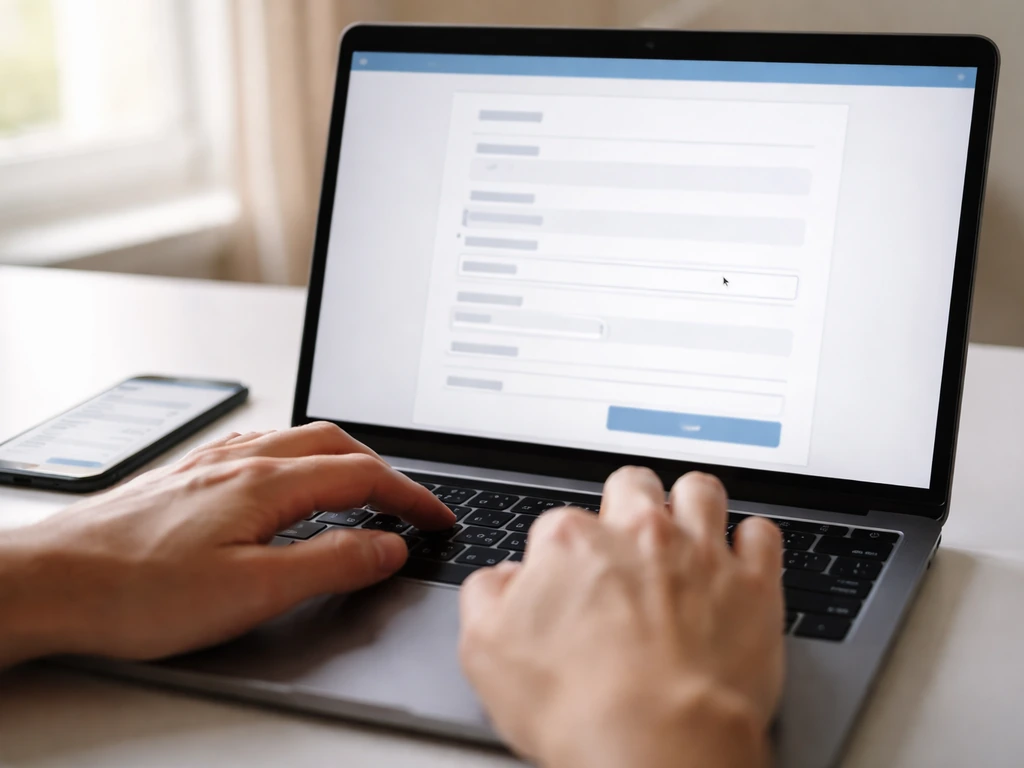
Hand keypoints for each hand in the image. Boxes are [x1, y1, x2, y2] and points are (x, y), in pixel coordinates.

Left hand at [0, 422, 453, 667]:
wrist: (49, 581)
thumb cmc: (136, 590)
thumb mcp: (253, 590)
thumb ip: (331, 563)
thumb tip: (388, 546)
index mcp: (268, 483)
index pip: (364, 477)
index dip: (411, 497)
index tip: (437, 519)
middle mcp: (243, 461)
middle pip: (336, 446)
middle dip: (384, 471)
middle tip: (409, 504)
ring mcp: (212, 464)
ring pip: (298, 442)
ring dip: (343, 460)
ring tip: (362, 489)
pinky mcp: (188, 478)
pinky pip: (261, 449)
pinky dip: (299, 459)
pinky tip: (285, 480)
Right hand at [459, 468, 783, 767]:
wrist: (656, 743)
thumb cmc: (577, 704)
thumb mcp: (486, 652)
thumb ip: (488, 597)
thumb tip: (500, 580)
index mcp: (571, 542)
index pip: (560, 522)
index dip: (561, 553)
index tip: (568, 580)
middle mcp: (638, 533)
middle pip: (633, 486)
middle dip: (628, 504)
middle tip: (627, 540)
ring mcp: (699, 553)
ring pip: (700, 491)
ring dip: (691, 505)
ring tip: (686, 531)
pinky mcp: (752, 584)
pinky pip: (761, 534)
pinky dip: (752, 542)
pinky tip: (741, 559)